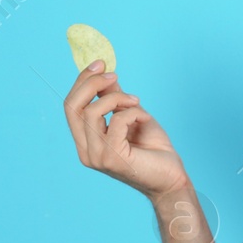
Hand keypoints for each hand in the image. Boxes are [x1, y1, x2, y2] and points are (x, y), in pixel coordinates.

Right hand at [62, 60, 188, 199]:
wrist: (171, 178)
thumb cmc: (153, 150)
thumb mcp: (131, 115)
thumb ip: (114, 98)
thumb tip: (104, 73)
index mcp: (86, 141)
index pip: (71, 107)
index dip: (82, 82)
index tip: (100, 64)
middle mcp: (86, 151)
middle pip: (72, 107)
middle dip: (91, 83)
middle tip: (113, 73)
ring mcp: (97, 156)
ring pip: (92, 112)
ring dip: (118, 98)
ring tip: (136, 101)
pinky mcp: (113, 159)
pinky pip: (116, 122)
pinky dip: (132, 112)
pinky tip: (145, 118)